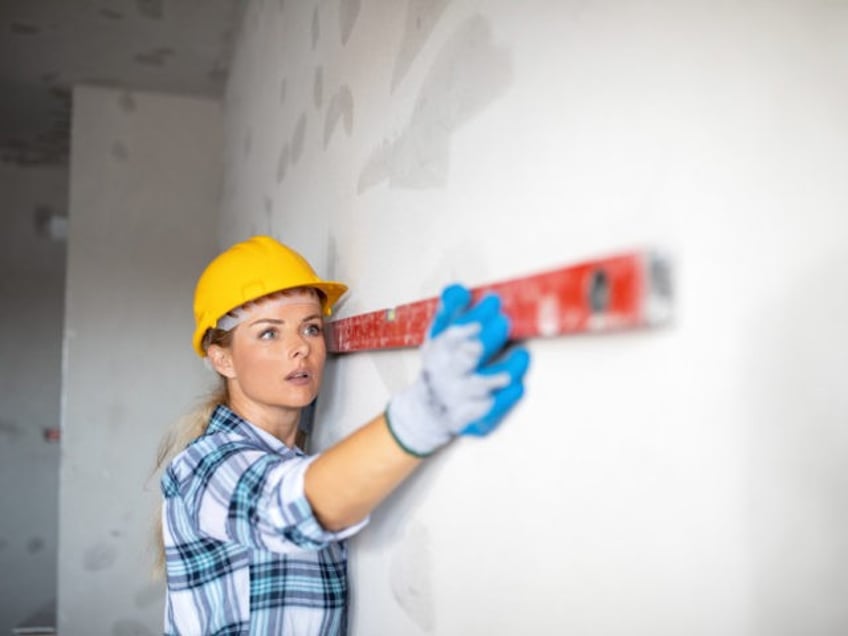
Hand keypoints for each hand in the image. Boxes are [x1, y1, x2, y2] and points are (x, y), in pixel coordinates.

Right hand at [386, 284, 530, 455]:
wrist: (427, 412)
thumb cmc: (442, 365)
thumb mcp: (438, 335)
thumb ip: (450, 311)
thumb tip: (459, 289)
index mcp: (440, 350)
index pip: (454, 332)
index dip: (475, 316)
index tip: (493, 301)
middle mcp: (450, 374)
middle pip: (468, 355)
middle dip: (488, 337)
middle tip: (505, 322)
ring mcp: (462, 398)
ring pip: (483, 385)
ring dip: (504, 369)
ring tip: (522, 355)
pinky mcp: (476, 419)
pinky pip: (493, 410)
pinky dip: (506, 397)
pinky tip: (518, 385)